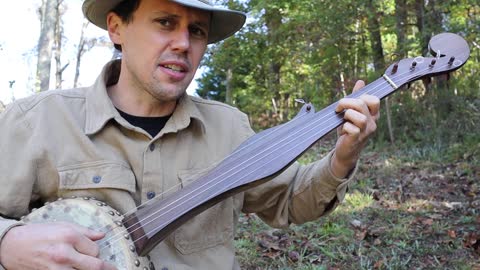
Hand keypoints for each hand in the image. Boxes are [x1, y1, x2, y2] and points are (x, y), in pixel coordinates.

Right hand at [0, 222, 116, 269]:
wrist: (12, 246)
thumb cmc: (38, 234)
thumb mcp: (62, 226)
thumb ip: (85, 231)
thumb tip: (102, 235)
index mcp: (70, 236)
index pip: (95, 250)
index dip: (96, 252)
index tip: (93, 252)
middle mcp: (65, 253)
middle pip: (96, 266)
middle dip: (104, 268)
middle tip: (111, 269)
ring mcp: (57, 268)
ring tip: (89, 267)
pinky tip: (75, 269)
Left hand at [331, 80, 379, 177]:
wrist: (345, 151)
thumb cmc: (348, 131)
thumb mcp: (352, 113)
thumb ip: (356, 98)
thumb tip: (361, 82)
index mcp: (373, 115)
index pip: (374, 100)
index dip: (361, 97)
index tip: (350, 102)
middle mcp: (372, 123)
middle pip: (362, 104)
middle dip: (347, 102)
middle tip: (339, 108)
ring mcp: (366, 132)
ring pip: (360, 117)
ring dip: (347, 115)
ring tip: (342, 119)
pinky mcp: (357, 139)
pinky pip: (352, 128)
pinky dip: (345, 127)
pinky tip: (343, 130)